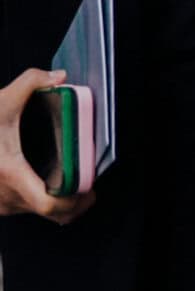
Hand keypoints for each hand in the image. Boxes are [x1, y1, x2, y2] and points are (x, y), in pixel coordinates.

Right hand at [0, 68, 93, 221]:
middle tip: (87, 185)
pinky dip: (39, 199)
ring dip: (56, 200)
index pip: (50, 205)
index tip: (90, 190)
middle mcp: (5, 195)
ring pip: (38, 212)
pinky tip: (45, 182)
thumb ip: (30, 82)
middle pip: (51, 213)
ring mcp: (0, 204)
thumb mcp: (0, 101)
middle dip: (73, 201)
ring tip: (70, 180)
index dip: (76, 203)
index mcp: (10, 173)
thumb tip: (59, 77)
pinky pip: (26, 208)